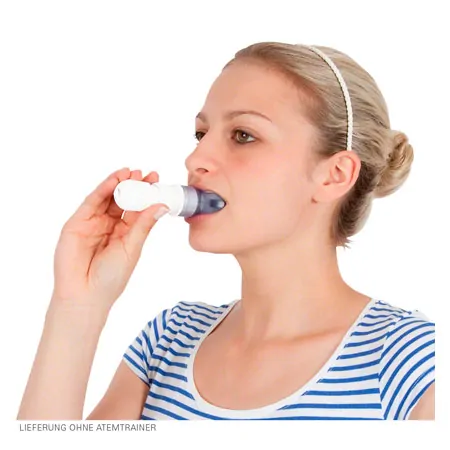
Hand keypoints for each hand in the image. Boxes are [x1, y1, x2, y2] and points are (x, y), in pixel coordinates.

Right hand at [51, 168, 168, 312]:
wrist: (85, 295)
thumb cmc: (111, 278)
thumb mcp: (132, 248)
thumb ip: (143, 225)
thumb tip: (162, 205)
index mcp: (126, 233)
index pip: (137, 208)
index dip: (146, 193)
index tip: (156, 179)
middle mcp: (110, 225)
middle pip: (123, 200)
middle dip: (133, 185)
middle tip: (144, 172)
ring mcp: (93, 223)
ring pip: (107, 198)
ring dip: (118, 183)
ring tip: (130, 171)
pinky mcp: (77, 222)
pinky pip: (91, 202)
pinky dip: (102, 190)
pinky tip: (113, 180)